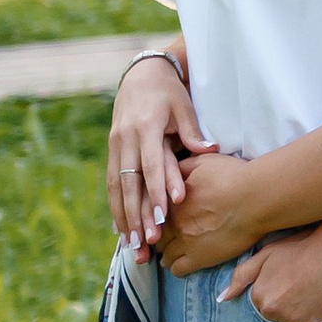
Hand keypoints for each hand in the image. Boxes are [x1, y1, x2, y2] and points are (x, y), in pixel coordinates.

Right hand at [107, 54, 213, 256]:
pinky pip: (111, 184)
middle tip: (146, 242)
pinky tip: (121, 230)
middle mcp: (125, 139)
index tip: (162, 217)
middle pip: (129, 183)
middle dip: (137, 215)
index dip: (155, 191)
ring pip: (116, 188)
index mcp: (145, 127)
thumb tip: (210, 150)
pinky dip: (116, 207)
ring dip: (123, 218)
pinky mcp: (112, 151)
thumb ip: (192, 131)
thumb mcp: (183, 106)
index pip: (150, 165)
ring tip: (132, 246)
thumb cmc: (169, 92)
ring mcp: (115, 146)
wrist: (142, 75)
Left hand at [160, 150, 269, 276]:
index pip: (152, 214)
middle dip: (159, 238)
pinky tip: (180, 266)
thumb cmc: (233, 176)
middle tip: (164, 239)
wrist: (255, 198)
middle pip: (155, 236)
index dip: (155, 218)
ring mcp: (185, 242)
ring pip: (164, 255)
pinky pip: (178, 269)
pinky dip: (176, 268)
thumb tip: (170, 172)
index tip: (159, 221)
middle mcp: (173, 222)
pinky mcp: (200, 258)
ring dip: (166, 254)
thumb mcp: (202, 162)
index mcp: (170, 200)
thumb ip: (181, 167)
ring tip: (171, 255)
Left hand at [221, 219, 321, 321]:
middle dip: (282, 303)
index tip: (285, 280)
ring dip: (295, 311)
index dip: (272, 291)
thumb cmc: (299, 249)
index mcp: (258, 296)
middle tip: (297, 285)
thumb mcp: (265, 254)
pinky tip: (316, 298)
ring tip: (307, 291)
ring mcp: (293, 320)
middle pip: (273, 314)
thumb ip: (241, 276)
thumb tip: (222, 298)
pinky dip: (310, 315)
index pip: (258, 304)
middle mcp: (272, 312)